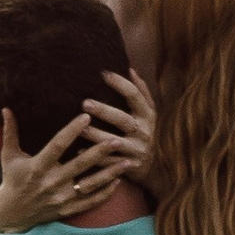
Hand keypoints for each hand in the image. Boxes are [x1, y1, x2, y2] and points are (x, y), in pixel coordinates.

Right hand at [0, 106, 121, 231]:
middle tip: (117, 139)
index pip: (58, 146)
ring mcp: (61, 198)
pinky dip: (105, 194)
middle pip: (80, 165)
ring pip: (90, 185)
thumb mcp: (8, 156)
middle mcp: (51, 183)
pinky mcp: (67, 210)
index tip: (86, 117)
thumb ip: (9, 132)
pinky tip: (118, 182)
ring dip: (109, 174)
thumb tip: (5, 108)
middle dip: (100, 152)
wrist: (10, 215)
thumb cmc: (11, 180)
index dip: (72, 131)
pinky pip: (90, 202)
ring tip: (127, 161)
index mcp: (37, 167)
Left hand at [78, 67, 156, 185]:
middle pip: (123, 120)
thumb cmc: (145, 132)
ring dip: (96, 136)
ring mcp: (136, 150)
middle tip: (85, 103)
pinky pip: (109, 162)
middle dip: (104, 111)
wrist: (155, 166)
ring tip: (80, 129)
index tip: (103, 74)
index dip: (120, 84)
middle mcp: (144, 132)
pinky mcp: (128, 166)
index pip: (135, 96)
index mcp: (148, 115)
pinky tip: (79, 150)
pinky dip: (95, 157)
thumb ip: (141, 91)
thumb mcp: (148, 112)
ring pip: (114, 143)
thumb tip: (130, 68)